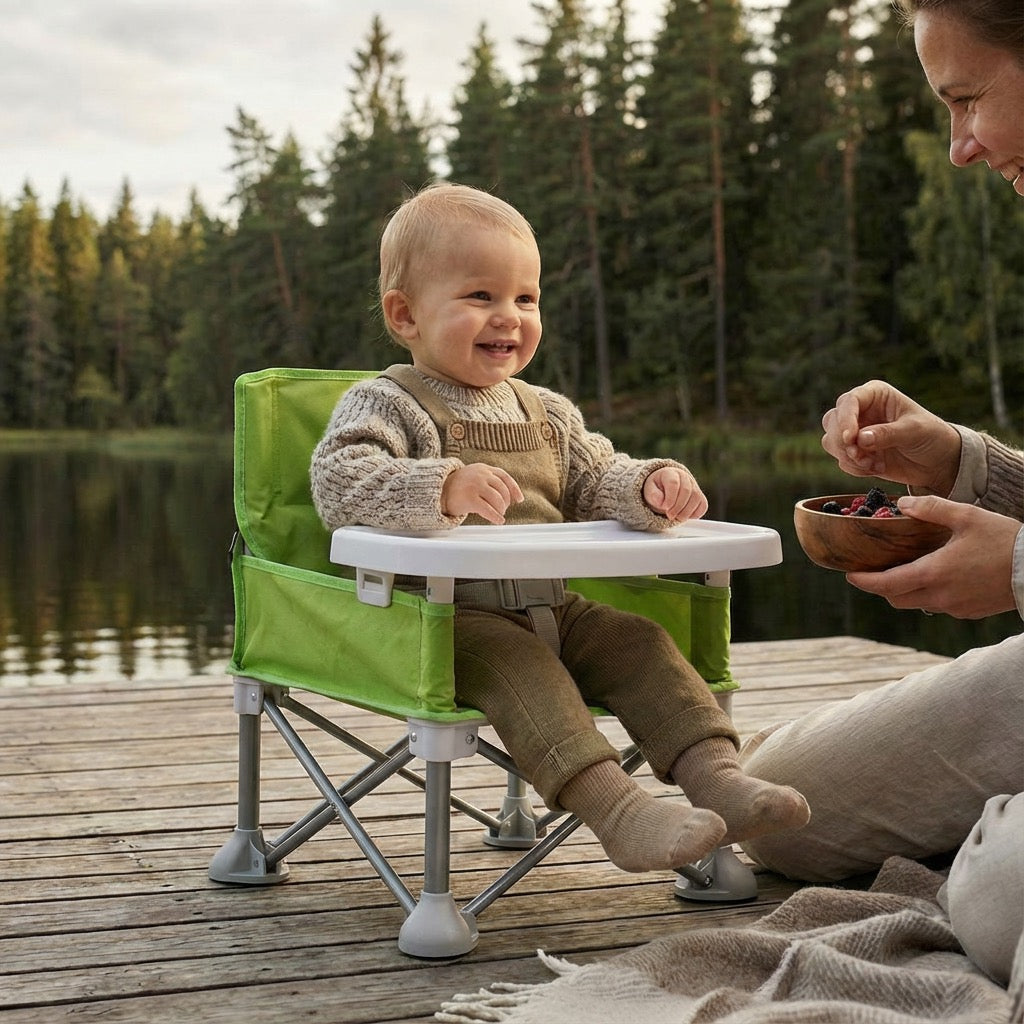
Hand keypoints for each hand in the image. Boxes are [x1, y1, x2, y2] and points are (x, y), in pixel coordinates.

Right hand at [441, 463, 523, 524]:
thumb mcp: (474, 477)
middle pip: (502, 490)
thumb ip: (489, 481)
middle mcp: (480, 475)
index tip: (519, 499)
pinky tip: (498, 521)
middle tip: (503, 509)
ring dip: (501, 510)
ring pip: (497, 500)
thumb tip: (511, 496)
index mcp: (483, 468)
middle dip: (506, 502)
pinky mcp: (470, 498)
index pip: (504, 476)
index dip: (514, 488)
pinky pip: (488, 510)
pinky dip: (495, 517)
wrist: (436, 490)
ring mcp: (475, 486)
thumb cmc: (457, 487)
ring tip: (498, 514)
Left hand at [643, 466, 707, 523]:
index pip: (674, 483)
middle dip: (678, 507)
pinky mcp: (700, 497)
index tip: (665, 507)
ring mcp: (694, 486)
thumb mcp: (649, 490)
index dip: (670, 498)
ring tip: (676, 517)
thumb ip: (653, 495)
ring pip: (697, 498)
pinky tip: (684, 516)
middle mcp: (684, 477)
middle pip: (687, 491)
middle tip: (670, 515)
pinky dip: (695, 514)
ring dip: (686, 512)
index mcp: (670, 473)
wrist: (664, 490)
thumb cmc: (656, 489)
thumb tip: (661, 501)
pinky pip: (703, 506)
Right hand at [821, 380, 961, 493]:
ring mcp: (856, 432)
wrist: (937, 462)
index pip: (849, 401)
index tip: (851, 439)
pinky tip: (876, 468)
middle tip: (861, 455)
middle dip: (843, 442)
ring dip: (848, 456)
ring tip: (872, 464)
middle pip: (832, 421)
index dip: (846, 419)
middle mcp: (861, 410)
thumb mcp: (914, 431)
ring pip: (831, 441)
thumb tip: (860, 439)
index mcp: (875, 395)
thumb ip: (887, 434)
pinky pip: (841, 460)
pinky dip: (854, 468)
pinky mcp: (855, 451)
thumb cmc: (931, 436)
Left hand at [846, 495, 1020, 618]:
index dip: (863, 582)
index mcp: (933, 574)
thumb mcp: (966, 516)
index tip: (849, 574)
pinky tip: (933, 575)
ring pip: (915, 604)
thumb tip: (903, 503)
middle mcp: (939, 596)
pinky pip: (937, 606)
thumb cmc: (1004, 540)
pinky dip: (927, 594)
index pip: (886, 585)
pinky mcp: (968, 613)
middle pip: (895, 598)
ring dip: (903, 591)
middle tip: (873, 569)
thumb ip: (931, 508)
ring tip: (901, 570)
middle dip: (880, 586)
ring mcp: (955, 608)